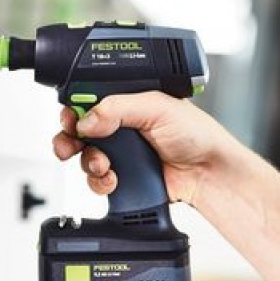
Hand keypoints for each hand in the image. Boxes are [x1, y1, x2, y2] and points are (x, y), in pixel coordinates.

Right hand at [52, 91, 236, 206]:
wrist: (209, 174)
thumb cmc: (197, 135)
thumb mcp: (157, 106)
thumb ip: (118, 107)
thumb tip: (87, 119)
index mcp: (130, 101)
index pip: (90, 99)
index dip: (75, 107)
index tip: (70, 116)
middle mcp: (123, 126)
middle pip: (80, 129)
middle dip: (69, 136)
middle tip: (70, 142)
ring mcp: (122, 153)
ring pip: (85, 156)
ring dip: (86, 160)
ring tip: (101, 163)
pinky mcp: (124, 177)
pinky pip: (97, 181)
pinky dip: (98, 181)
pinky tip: (112, 178)